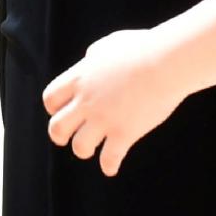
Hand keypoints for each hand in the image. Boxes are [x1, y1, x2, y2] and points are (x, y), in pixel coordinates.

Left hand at [43, 28, 185, 177]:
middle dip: (59, 135)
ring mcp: (104, 118)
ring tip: (91, 149)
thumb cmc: (141, 49)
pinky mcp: (124, 133)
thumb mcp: (108, 46)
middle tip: (64, 138)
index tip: (60, 111)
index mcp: (79, 78)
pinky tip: (111, 169)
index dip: (53, 108)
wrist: (164, 63)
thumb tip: (89, 62)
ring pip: (80, 146)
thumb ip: (93, 58)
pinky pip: (110, 158)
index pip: (50, 98)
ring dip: (84, 149)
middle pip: (57, 127)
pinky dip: (109, 166)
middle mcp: (86, 101)